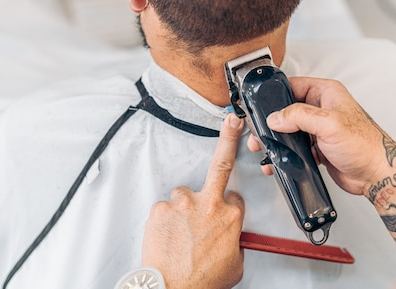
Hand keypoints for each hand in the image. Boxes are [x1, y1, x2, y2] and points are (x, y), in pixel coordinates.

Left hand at [142, 114, 245, 288]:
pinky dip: (165, 220)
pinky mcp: (161, 208)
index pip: (234, 197)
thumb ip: (234, 242)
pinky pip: (164, 209)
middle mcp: (208, 203)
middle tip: (232, 123)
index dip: (227, 206)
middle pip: (221, 165)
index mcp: (231, 215)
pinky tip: (166, 237)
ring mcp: (182, 203)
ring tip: (179, 233)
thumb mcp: (235, 265)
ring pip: (183, 196)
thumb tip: (230, 240)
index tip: (221, 212)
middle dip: (229, 139)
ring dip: (182, 209)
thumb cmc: (203, 281)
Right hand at [247, 77, 387, 195]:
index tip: (261, 105)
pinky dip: (284, 154)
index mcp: (327, 93)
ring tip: (264, 148)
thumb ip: (299, 116)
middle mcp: (322, 108)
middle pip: (287, 109)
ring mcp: (319, 128)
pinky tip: (276, 160)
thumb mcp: (329, 124)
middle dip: (271, 121)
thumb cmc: (365, 145)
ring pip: (289, 130)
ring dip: (276, 140)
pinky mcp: (317, 147)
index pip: (293, 85)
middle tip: (259, 132)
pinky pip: (295, 147)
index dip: (276, 94)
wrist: (376, 175)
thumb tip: (276, 117)